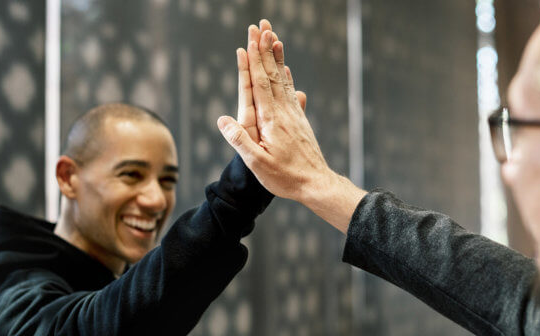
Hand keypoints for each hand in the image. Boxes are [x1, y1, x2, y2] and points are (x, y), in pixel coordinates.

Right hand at [221, 26, 327, 200]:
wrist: (316, 184)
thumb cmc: (285, 177)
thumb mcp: (257, 164)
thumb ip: (240, 140)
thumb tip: (222, 119)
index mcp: (271, 120)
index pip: (259, 83)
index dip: (253, 60)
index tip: (250, 39)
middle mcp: (284, 112)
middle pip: (272, 74)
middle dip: (264, 49)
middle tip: (261, 26)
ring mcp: (294, 115)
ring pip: (283, 80)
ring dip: (277, 58)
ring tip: (274, 37)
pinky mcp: (300, 121)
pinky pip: (292, 93)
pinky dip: (288, 77)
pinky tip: (287, 69)